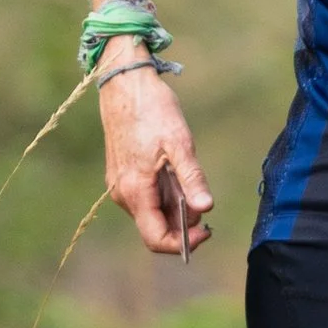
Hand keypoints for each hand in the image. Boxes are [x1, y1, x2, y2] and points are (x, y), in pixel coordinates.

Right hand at [98, 62, 212, 253]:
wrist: (125, 84)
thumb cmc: (152, 109)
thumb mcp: (179, 143)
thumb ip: (191, 179)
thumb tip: (206, 209)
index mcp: (135, 191)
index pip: (156, 239)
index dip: (183, 243)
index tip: (207, 229)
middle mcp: (123, 194)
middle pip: (155, 228)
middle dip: (183, 222)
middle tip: (202, 196)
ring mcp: (121, 185)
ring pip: (152, 212)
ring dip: (175, 206)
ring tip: (188, 175)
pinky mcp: (123, 175)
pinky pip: (146, 197)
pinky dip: (165, 194)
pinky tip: (176, 170)